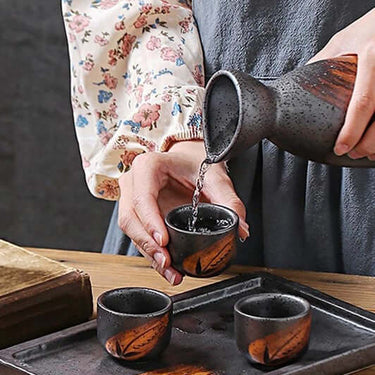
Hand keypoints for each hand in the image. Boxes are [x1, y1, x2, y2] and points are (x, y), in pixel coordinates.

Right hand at [117, 140, 248, 284]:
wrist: (188, 159)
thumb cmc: (196, 162)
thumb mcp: (215, 177)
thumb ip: (229, 201)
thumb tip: (240, 229)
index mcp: (148, 167)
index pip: (143, 197)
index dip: (150, 222)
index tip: (164, 241)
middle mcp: (134, 182)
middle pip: (131, 218)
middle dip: (147, 244)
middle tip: (167, 262)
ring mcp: (132, 198)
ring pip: (131, 230)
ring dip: (148, 254)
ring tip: (170, 272)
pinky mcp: (138, 213)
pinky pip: (138, 235)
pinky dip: (151, 253)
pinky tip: (166, 266)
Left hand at [308, 8, 374, 159]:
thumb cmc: (367, 29)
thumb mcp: (341, 42)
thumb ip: (323, 63)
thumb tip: (298, 86)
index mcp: (372, 58)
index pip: (363, 102)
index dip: (352, 131)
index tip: (340, 149)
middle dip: (368, 142)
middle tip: (353, 154)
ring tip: (368, 153)